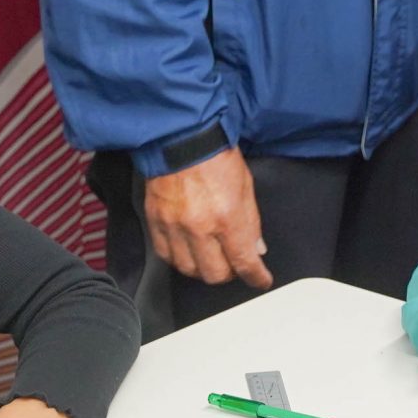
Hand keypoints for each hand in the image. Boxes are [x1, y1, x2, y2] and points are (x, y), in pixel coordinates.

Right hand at [144, 146, 270, 289]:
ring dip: (203, 269)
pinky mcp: (156, 221)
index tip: (260, 280)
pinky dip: (179, 259)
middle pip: (215, 274)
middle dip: (229, 273)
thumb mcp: (246, 187)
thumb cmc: (216, 156)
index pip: (244, 262)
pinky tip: (188, 250)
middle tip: (233, 264)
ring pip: (189, 269)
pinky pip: (166, 255)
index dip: (256, 277)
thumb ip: (251, 222)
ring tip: (210, 257)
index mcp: (227, 217)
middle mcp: (200, 227)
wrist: (182, 137)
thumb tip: (256, 249)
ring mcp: (175, 226)